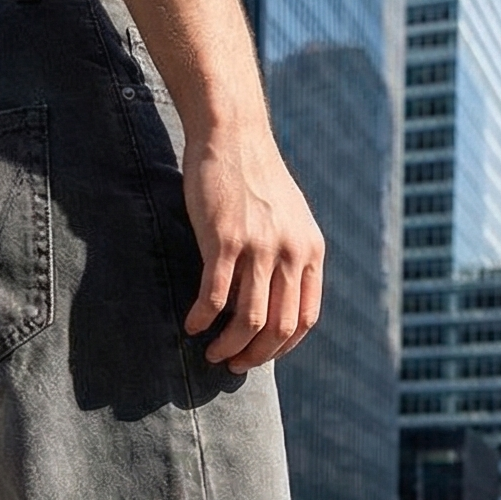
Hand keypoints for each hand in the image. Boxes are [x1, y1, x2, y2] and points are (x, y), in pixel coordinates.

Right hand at [182, 121, 323, 371]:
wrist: (233, 135)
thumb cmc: (254, 179)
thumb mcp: (287, 219)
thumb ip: (287, 257)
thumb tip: (271, 302)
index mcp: (310, 250)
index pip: (305, 317)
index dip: (282, 347)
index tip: (259, 356)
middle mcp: (290, 251)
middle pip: (278, 327)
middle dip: (254, 356)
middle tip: (232, 364)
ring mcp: (259, 246)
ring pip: (249, 320)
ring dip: (227, 345)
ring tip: (211, 352)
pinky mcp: (225, 239)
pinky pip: (215, 296)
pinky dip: (202, 318)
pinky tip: (190, 324)